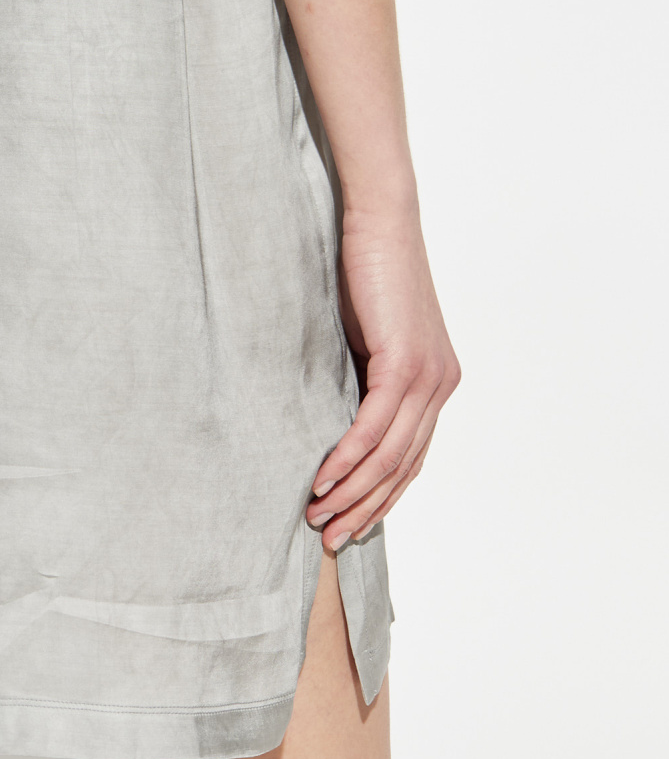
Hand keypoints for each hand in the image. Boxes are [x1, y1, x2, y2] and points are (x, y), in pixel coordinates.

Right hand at [307, 202, 459, 550]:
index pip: (412, 457)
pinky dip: (348, 458)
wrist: (380, 220)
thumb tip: (335, 418)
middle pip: (405, 468)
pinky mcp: (405, 363)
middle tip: (330, 538)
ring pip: (390, 456)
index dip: (381, 496)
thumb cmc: (365, 270)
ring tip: (317, 517)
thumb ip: (362, 378)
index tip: (349, 523)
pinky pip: (375, 427)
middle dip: (366, 509)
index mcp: (437, 382)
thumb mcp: (366, 337)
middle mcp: (441, 385)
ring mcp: (428, 376)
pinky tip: (324, 479)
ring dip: (352, 493)